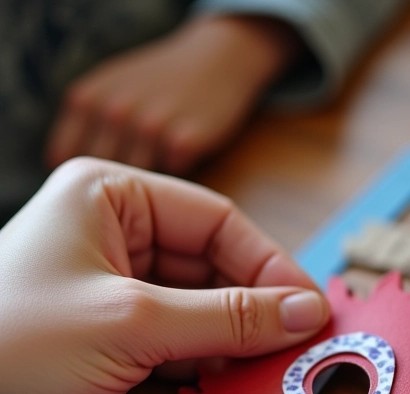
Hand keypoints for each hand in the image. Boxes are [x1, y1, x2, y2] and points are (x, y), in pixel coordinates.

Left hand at [0, 157, 327, 393]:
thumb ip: (229, 317)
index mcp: (111, 198)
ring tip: (272, 369)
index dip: (271, 266)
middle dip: (257, 308)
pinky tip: (231, 384)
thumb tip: (305, 312)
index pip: (218, 222)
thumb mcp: (134, 322)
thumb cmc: (11, 348)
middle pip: (215, 266)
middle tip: (300, 346)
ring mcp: (116, 292)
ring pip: (204, 308)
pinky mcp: (114, 341)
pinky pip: (182, 343)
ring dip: (238, 340)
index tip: (310, 310)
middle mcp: (116, 238)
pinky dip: (210, 364)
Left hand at [46, 15, 300, 173]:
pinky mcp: (184, 142)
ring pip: (138, 180)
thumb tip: (71, 174)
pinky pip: (171, 177)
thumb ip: (87, 124)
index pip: (64, 158)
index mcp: (85, 100)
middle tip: (139, 188)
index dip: (82, 177)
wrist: (215, 59)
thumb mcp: (110, 89)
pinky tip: (185, 157)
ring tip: (164, 170)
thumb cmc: (160, 81)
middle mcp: (113, 113)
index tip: (101, 185)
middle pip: (102, 175)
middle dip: (118, 188)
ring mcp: (149, 128)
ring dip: (150, 184)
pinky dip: (177, 176)